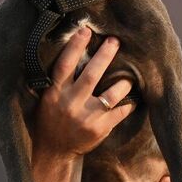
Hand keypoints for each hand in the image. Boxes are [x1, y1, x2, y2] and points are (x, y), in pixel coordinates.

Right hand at [33, 28, 133, 156]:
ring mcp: (86, 117)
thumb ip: (60, 81)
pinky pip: (119, 112)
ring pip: (110, 95)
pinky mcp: (99, 129)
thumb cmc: (51, 120)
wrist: (54, 151)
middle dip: (104, 56)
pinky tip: (133, 99)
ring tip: (131, 76)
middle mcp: (70, 103)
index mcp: (55, 93)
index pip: (65, 65)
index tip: (85, 30)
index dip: (75, 47)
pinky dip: (127, 105)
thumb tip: (75, 53)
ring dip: (123, 83)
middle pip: (91, 75)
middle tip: (115, 41)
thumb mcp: (48, 99)